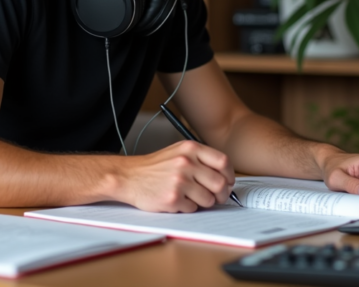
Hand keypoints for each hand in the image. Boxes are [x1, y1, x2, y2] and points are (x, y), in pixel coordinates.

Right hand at [117, 140, 234, 212]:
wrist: (129, 177)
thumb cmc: (155, 167)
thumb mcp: (178, 152)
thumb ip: (200, 159)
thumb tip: (225, 176)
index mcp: (190, 149)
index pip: (223, 161)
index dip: (229, 175)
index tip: (228, 181)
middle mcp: (186, 163)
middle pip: (220, 183)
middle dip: (221, 194)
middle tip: (217, 197)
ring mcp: (179, 181)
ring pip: (208, 199)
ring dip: (203, 202)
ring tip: (190, 197)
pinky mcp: (172, 198)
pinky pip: (193, 208)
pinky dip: (187, 207)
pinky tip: (177, 200)